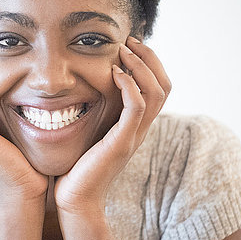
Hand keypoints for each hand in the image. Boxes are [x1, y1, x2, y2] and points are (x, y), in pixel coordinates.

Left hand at [54, 37, 171, 213]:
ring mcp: (134, 136)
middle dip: (150, 58)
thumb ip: (97, 115)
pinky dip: (129, 85)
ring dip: (141, 66)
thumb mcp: (90, 134)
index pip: (158, 88)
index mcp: (135, 126)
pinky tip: (114, 73)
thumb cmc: (77, 167)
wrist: (76, 199)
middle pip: (164, 86)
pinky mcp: (122, 142)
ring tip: (123, 50)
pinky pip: (136, 107)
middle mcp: (140, 129)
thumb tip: (85, 90)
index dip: (149, 63)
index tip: (129, 46)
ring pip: (156, 93)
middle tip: (130, 40)